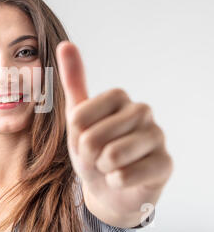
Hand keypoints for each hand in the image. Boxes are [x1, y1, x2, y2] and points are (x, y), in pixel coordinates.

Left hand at [55, 40, 173, 227]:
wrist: (107, 187)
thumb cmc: (92, 150)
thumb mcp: (77, 117)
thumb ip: (73, 81)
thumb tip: (65, 44)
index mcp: (119, 96)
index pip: (78, 117)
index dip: (75, 136)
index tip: (84, 139)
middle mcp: (142, 111)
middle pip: (93, 137)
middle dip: (87, 155)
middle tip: (98, 156)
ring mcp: (157, 136)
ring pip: (111, 156)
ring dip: (102, 169)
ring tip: (110, 166)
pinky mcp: (165, 163)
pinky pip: (126, 175)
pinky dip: (116, 182)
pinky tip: (123, 178)